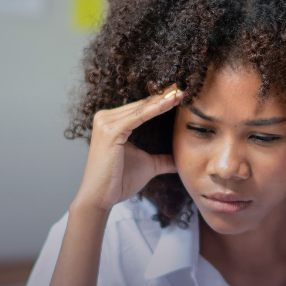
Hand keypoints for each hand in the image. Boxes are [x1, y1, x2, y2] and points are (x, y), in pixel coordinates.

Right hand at [73, 87, 183, 212]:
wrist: (100, 198)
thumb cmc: (118, 182)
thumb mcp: (147, 166)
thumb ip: (163, 160)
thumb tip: (180, 161)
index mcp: (111, 122)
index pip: (141, 108)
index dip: (162, 101)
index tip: (181, 94)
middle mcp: (105, 118)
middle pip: (142, 105)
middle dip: (164, 95)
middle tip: (185, 86)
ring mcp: (106, 123)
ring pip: (142, 108)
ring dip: (163, 99)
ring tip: (182, 91)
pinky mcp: (110, 131)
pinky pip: (139, 116)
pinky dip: (156, 108)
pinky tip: (172, 102)